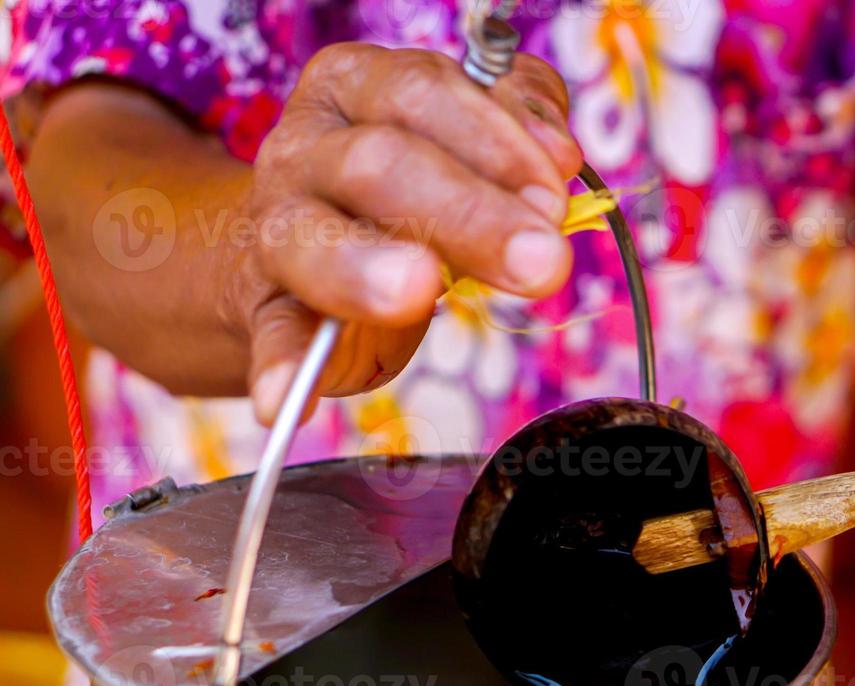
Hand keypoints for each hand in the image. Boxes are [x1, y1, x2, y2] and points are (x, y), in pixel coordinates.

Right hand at [234, 43, 582, 422]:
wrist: (306, 256)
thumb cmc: (407, 190)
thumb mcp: (464, 135)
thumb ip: (515, 122)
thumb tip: (556, 151)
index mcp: (356, 86)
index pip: (422, 92)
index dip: (496, 138)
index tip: (555, 188)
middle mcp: (304, 146)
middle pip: (377, 164)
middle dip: (468, 211)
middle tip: (542, 259)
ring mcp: (277, 227)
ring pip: (310, 238)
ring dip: (366, 267)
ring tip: (419, 291)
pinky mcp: (267, 307)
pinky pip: (273, 334)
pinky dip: (279, 367)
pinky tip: (282, 399)